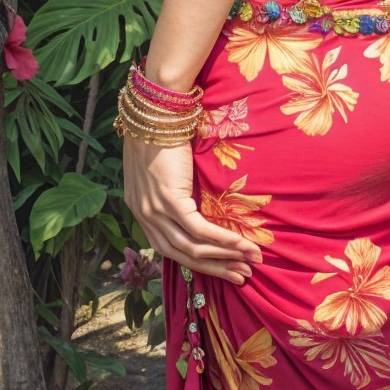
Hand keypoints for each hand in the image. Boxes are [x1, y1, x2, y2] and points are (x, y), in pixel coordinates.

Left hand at [122, 137, 263, 285]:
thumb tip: (198, 203)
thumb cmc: (162, 134)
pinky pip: (199, 230)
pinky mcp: (170, 200)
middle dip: (215, 269)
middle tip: (241, 276)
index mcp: (140, 211)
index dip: (197, 262)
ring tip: (250, 263)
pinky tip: (242, 245)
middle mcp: (144, 216)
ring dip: (225, 258)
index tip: (222, 268)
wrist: (156, 112)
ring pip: (192, 248)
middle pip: (181, 256)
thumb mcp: (161, 170)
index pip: (169, 249)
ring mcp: (156, 210)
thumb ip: (172, 192)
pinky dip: (223, 240)